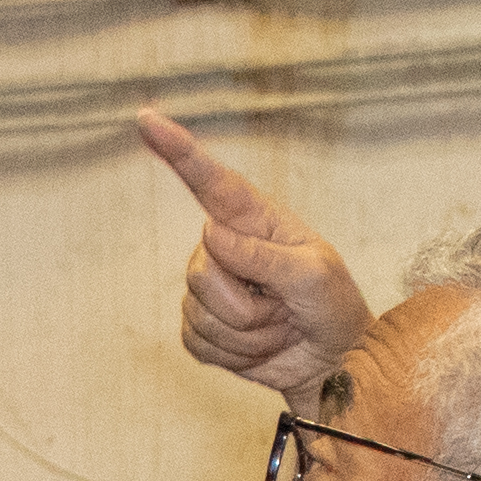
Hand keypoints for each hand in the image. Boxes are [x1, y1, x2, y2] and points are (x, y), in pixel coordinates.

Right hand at [137, 110, 371, 396]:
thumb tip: (210, 234)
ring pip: (201, 312)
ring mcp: (209, 289)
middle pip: (201, 270)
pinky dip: (235, 355)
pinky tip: (260, 346)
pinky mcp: (202, 327)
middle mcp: (224, 247)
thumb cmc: (332, 306)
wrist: (333, 360)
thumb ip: (264, 255)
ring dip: (249, 334)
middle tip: (285, 308)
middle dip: (246, 305)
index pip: (210, 181)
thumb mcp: (314, 274)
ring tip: (279, 326)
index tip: (147, 120)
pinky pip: (197, 341)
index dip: (177, 150)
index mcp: (254, 220)